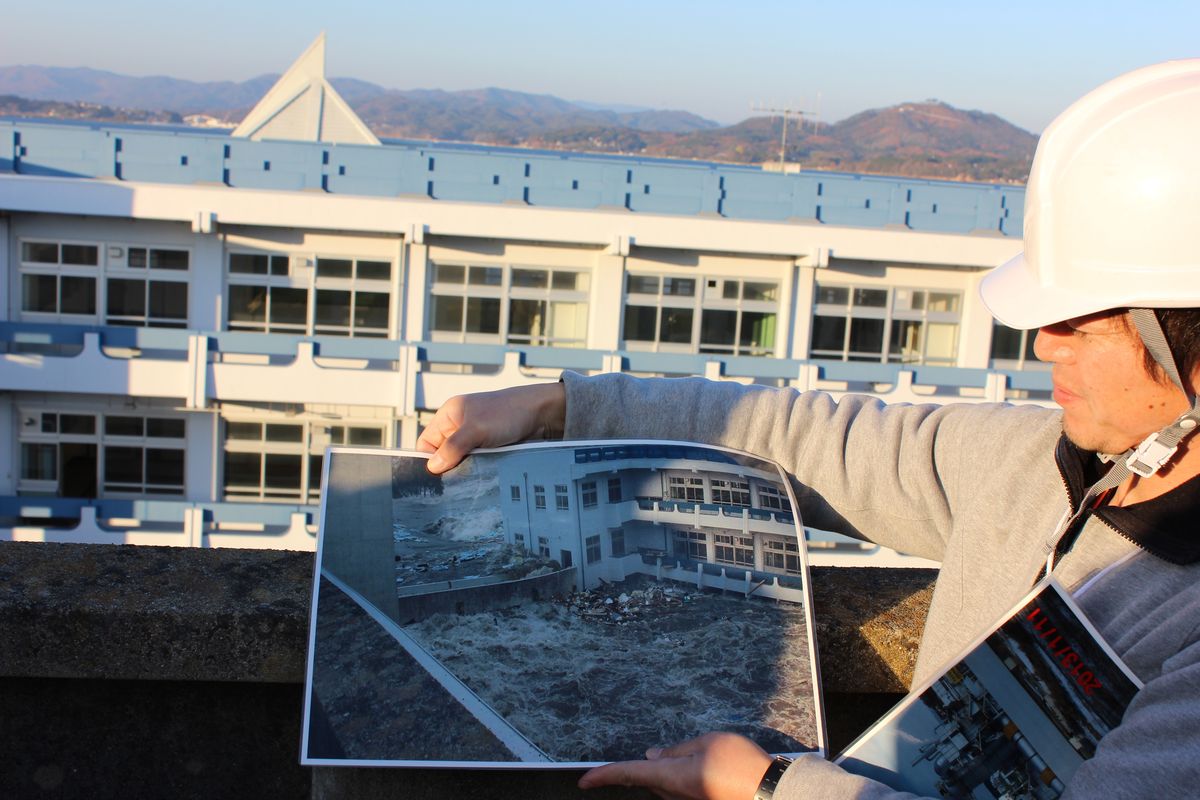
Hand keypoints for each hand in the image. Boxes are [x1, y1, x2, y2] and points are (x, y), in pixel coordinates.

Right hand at [416, 383, 565, 473]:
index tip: (431, 480)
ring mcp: (475, 440)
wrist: (542, 414)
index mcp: (449, 416)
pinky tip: (480, 481)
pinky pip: (476, 466)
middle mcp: (459, 427)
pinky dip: (477, 473)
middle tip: (451, 486)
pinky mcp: (489, 450)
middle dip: (447, 469)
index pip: (426, 443)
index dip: (427, 460)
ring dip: (464, 472)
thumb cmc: (508, 412)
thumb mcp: (476, 429)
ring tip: (467, 484)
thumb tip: (433, 467)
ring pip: (460, 463)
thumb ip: (453, 447)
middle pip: (442, 456)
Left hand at [577, 732, 772, 799]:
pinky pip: (683, 788)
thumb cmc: (741, 765)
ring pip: (667, 783)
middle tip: (653, 754)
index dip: (603, 776)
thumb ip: (677, 749)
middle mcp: (675, 794)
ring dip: (669, 770)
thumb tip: (654, 755)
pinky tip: (703, 766)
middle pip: (649, 779)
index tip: (583, 780)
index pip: (629, 773)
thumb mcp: (707, 743)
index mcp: (671, 776)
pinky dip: (684, 776)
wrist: (771, 792)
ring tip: (696, 755)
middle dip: (646, 767)